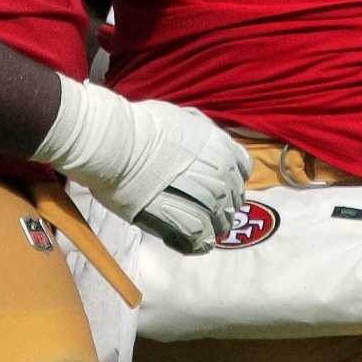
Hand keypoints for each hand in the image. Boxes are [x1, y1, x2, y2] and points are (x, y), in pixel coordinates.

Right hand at [35, 76, 251, 253]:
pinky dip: (197, 244)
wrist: (118, 145)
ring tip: (197, 229)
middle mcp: (222, 174)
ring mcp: (207, 200)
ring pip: (221, 223)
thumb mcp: (182, 117)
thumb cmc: (143, 125)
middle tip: (204, 209)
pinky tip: (188, 243)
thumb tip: (203, 140)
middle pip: (234, 199)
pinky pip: (201, 240)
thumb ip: (200, 132)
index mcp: (221, 146)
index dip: (231, 177)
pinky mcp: (187, 223)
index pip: (242, 169)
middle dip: (222, 205)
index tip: (219, 183)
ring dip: (211, 227)